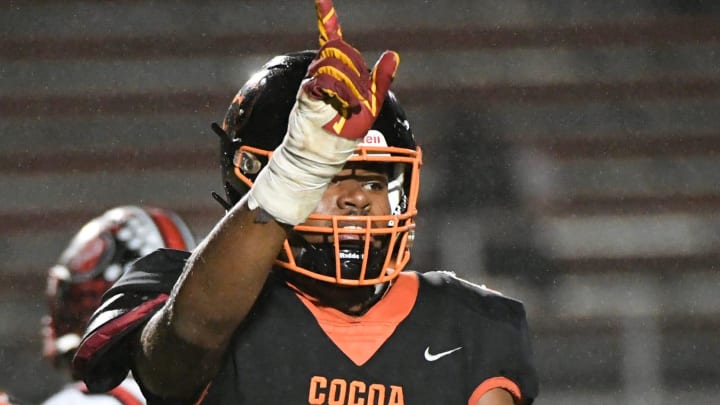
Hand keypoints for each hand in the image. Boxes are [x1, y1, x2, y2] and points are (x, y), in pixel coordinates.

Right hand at [302, 0, 399, 138]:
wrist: (327, 149)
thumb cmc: (346, 128)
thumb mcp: (372, 102)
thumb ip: (381, 79)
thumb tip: (392, 54)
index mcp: (337, 68)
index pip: (330, 36)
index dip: (326, 16)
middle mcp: (321, 69)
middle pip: (338, 48)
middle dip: (356, 70)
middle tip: (362, 96)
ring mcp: (312, 79)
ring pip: (334, 63)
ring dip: (351, 85)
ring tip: (354, 105)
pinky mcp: (307, 92)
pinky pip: (325, 80)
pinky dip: (341, 91)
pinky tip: (347, 103)